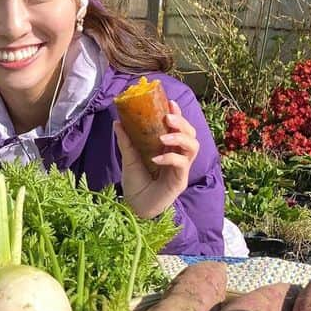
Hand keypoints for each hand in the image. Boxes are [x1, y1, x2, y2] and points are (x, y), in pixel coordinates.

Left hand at [114, 99, 199, 219]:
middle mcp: (178, 156)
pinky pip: (181, 164)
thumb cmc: (135, 184)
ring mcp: (181, 169)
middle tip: (168, 118)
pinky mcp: (180, 181)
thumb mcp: (129, 159)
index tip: (169, 102)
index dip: (177, 114)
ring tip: (163, 137)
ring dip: (179, 138)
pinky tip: (155, 158)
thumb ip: (126, 141)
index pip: (179, 128)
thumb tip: (117, 121)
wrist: (134, 208)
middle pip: (191, 134)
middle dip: (182, 123)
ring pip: (193, 147)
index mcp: (169, 148)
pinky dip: (169, 158)